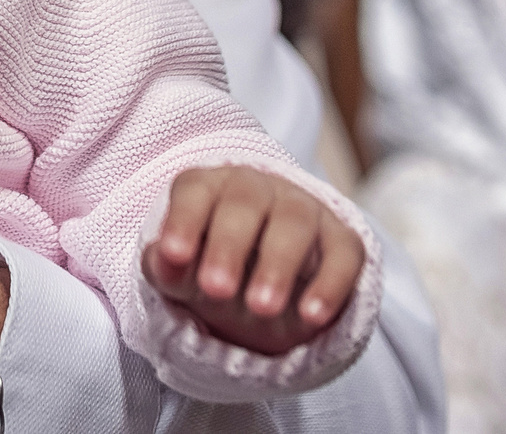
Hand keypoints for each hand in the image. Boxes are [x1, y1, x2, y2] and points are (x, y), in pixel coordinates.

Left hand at [142, 164, 364, 356]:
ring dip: (277, 265)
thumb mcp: (185, 276)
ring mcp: (304, 210)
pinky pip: (344, 255)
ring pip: (294, 222)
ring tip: (261, 308)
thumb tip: (161, 261)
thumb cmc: (217, 270)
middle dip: (229, 245)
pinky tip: (311, 317)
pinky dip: (330, 285)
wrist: (268, 292)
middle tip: (216, 289)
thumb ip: (169, 267)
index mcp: (212, 187)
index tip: (173, 255)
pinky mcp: (343, 241)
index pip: (195, 189)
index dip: (183, 219)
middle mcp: (259, 188)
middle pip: (244, 202)